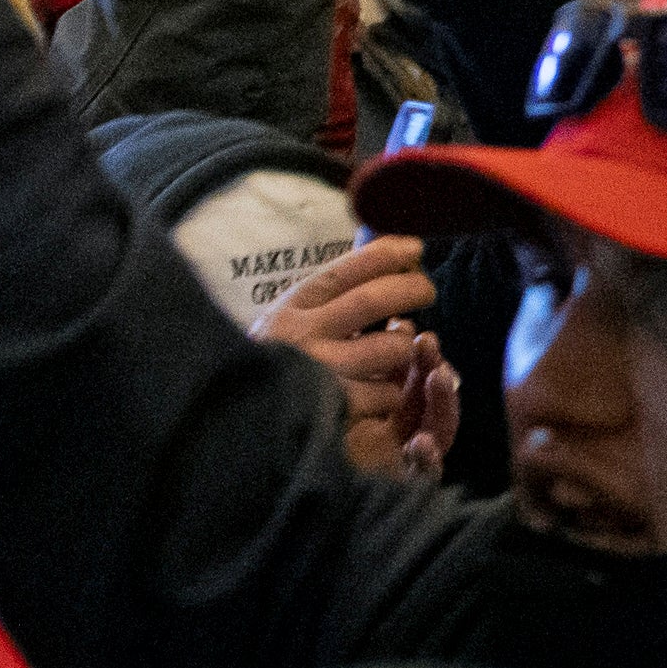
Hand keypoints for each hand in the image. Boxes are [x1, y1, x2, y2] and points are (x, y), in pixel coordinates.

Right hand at [263, 236, 455, 478]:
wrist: (239, 418)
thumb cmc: (279, 362)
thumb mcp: (292, 319)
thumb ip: (330, 294)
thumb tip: (383, 250)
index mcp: (291, 308)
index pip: (344, 270)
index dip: (385, 255)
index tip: (415, 249)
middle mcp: (302, 336)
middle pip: (370, 301)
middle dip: (410, 288)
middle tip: (427, 289)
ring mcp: (317, 374)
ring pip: (385, 349)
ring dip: (403, 345)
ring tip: (402, 345)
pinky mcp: (332, 410)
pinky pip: (384, 393)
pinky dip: (391, 389)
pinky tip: (383, 390)